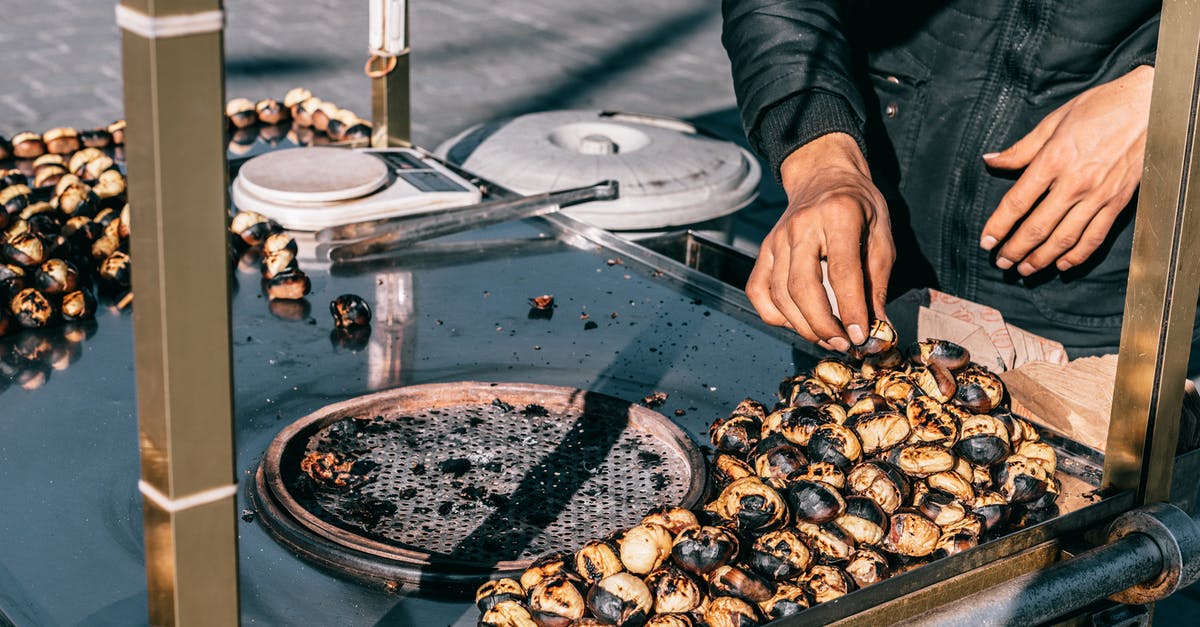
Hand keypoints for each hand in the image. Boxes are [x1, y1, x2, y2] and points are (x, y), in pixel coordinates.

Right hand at [746, 132, 894, 351]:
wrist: (823, 176)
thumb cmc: (859, 206)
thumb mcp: (881, 235)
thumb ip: (878, 281)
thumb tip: (877, 327)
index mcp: (838, 215)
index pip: (841, 271)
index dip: (851, 309)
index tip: (861, 336)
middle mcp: (801, 226)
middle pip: (802, 287)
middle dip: (823, 325)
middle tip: (844, 344)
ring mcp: (776, 239)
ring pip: (780, 294)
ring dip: (803, 326)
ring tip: (828, 339)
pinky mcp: (764, 250)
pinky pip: (759, 291)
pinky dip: (775, 315)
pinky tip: (798, 322)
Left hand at [980, 65, 1153, 273]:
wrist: (1151, 106)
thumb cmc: (1101, 107)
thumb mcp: (1054, 121)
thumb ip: (1021, 149)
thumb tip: (990, 161)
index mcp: (1054, 159)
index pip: (1017, 202)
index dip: (998, 226)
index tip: (986, 242)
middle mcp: (1075, 183)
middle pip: (1037, 228)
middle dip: (1015, 250)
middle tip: (1001, 263)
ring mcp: (1099, 195)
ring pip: (1064, 239)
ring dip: (1041, 259)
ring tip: (1024, 270)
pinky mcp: (1118, 202)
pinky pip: (1095, 237)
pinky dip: (1077, 256)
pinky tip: (1062, 265)